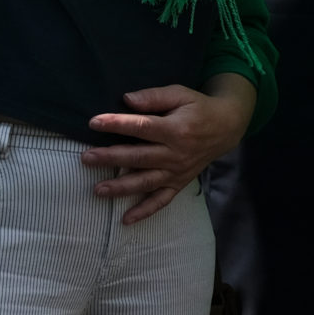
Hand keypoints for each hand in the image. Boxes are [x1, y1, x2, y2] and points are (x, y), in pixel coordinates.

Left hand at [80, 77, 255, 223]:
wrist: (226, 128)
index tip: (94, 122)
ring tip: (98, 190)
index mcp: (176, 129)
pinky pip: (162, 200)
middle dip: (111, 158)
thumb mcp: (181, 94)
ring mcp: (177, 171)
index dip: (117, 124)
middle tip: (86, 158)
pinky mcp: (179, 183)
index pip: (142, 127)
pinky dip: (145, 211)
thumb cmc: (198, 108)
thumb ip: (154, 97)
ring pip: (146, 182)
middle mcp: (176, 153)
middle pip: (139, 157)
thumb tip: (126, 100)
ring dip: (122, 187)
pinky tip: (126, 219)